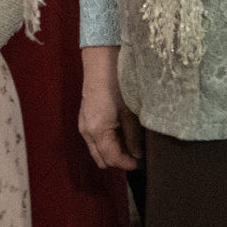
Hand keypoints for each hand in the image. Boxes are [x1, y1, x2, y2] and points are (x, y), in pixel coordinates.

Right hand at [80, 45, 143, 170]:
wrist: (101, 62)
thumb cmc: (118, 85)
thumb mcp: (130, 113)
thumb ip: (134, 138)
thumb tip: (139, 156)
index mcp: (97, 131)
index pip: (112, 160)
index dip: (129, 164)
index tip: (144, 163)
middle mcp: (86, 132)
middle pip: (102, 160)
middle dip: (120, 162)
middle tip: (137, 156)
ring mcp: (83, 126)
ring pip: (97, 151)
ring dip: (113, 153)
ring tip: (131, 145)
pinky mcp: (84, 119)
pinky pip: (95, 141)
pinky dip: (107, 143)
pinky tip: (121, 134)